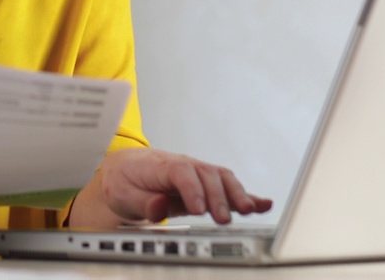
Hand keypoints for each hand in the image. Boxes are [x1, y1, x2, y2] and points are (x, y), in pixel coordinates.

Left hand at [73, 147, 272, 225]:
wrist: (125, 169)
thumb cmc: (124, 180)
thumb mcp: (122, 194)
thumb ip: (142, 202)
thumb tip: (159, 206)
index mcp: (160, 165)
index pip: (180, 172)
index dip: (192, 189)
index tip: (198, 209)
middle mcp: (182, 165)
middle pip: (206, 174)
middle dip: (217, 196)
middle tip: (222, 219)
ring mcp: (196, 173)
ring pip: (221, 177)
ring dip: (236, 193)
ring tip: (248, 210)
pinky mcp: (205, 185)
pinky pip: (228, 187)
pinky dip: (247, 195)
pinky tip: (263, 204)